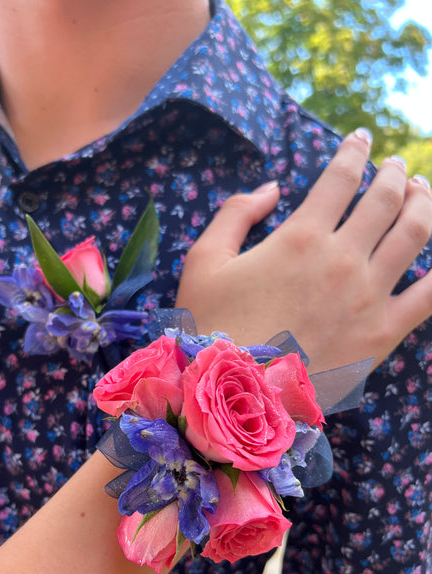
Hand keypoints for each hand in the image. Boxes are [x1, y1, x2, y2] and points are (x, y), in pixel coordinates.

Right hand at [176, 130, 431, 372]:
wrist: (235, 394)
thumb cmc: (213, 325)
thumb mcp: (205, 261)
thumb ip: (235, 214)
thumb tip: (271, 188)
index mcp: (300, 236)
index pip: (341, 177)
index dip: (354, 150)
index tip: (360, 138)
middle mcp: (342, 259)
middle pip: (386, 199)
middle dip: (395, 174)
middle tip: (397, 166)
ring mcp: (368, 296)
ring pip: (415, 234)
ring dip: (424, 204)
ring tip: (423, 192)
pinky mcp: (383, 333)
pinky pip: (429, 295)